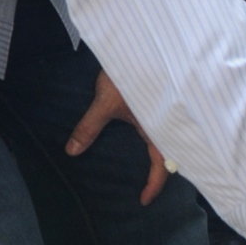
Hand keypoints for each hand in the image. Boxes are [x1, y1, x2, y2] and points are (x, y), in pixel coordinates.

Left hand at [65, 72, 168, 204]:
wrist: (141, 44)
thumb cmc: (126, 72)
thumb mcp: (105, 103)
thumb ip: (89, 128)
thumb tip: (72, 151)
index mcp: (159, 126)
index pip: (161, 164)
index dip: (154, 185)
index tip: (142, 200)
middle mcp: (168, 122)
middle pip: (173, 154)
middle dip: (164, 172)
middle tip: (150, 186)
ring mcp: (169, 111)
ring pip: (173, 140)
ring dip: (165, 154)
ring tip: (154, 167)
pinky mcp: (165, 101)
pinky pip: (168, 126)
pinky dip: (163, 138)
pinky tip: (155, 138)